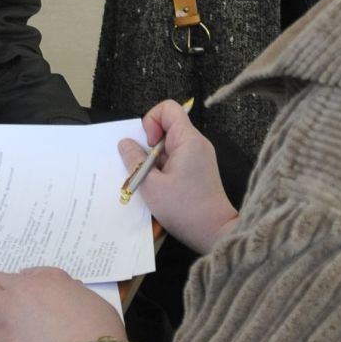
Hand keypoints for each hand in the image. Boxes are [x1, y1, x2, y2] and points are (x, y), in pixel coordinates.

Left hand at [0, 267, 124, 341]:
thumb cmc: (99, 339)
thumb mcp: (101, 310)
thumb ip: (83, 302)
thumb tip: (76, 302)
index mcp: (55, 280)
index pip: (34, 274)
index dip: (25, 279)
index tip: (21, 282)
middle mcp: (27, 287)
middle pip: (2, 279)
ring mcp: (7, 307)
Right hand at [120, 101, 236, 254]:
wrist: (215, 233)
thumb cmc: (185, 210)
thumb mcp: (151, 186)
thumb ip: (134, 161)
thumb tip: (125, 143)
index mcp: (188, 140)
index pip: (168, 108)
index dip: (151, 120)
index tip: (148, 146)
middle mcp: (196, 143)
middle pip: (167, 126)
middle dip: (148, 144)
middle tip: (145, 168)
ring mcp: (198, 156)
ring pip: (168, 144)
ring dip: (154, 159)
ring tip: (151, 181)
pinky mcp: (197, 169)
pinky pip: (175, 158)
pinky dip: (162, 168)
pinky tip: (159, 187)